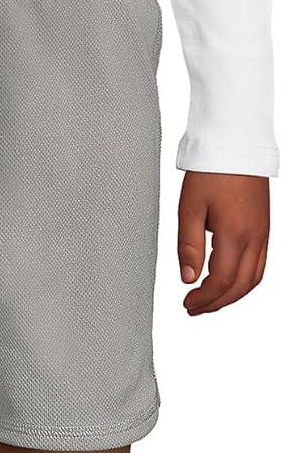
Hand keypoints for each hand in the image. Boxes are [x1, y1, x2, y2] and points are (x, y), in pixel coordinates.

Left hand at [178, 172, 268, 315]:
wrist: (236, 144)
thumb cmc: (211, 172)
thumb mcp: (189, 209)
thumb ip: (188, 247)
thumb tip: (188, 278)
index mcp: (234, 234)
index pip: (221, 281)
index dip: (203, 298)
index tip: (187, 303)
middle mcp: (254, 238)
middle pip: (239, 287)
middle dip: (216, 303)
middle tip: (194, 308)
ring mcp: (263, 234)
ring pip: (253, 280)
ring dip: (231, 296)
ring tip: (209, 301)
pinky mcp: (264, 229)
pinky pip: (259, 265)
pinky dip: (244, 282)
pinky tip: (227, 282)